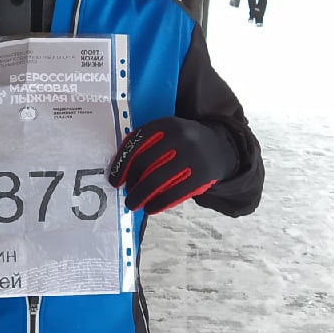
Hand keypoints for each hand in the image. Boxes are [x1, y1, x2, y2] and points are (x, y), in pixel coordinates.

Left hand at [107, 117, 237, 213]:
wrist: (219, 147)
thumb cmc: (182, 143)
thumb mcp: (168, 132)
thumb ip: (146, 143)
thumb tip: (119, 169)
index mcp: (166, 124)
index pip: (136, 143)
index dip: (121, 164)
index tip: (114, 180)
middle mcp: (179, 137)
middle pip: (144, 164)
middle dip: (131, 183)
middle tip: (127, 195)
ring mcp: (192, 155)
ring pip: (157, 181)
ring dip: (140, 196)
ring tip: (133, 204)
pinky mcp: (202, 174)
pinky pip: (174, 193)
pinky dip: (158, 203)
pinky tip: (150, 208)